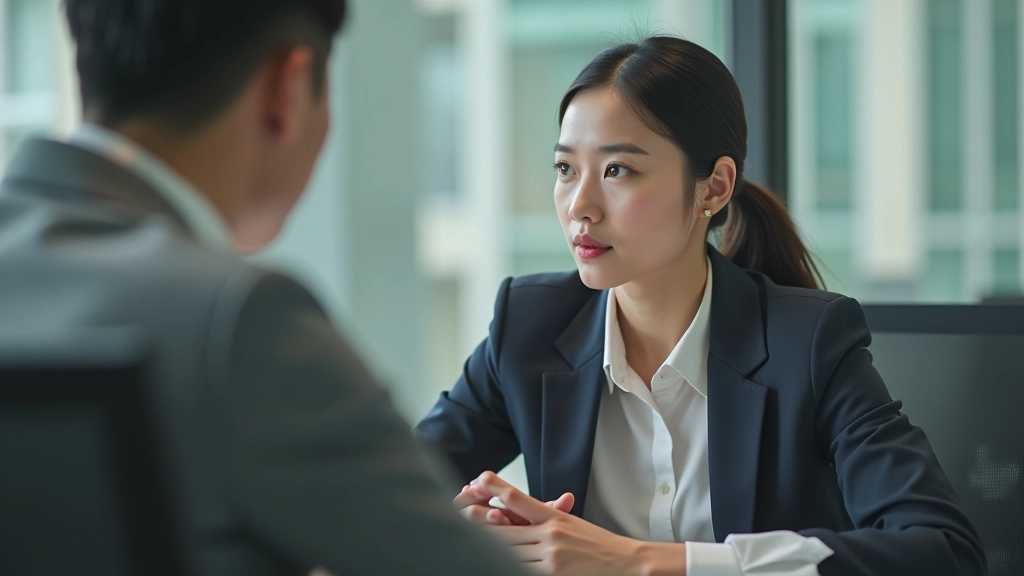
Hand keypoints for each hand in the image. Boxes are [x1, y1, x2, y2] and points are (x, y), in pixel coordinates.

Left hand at [470, 472, 686, 575]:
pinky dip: (506, 565)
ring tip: (466, 541)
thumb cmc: (597, 544)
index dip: (497, 490)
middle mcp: (550, 535)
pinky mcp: (552, 575)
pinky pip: (522, 569)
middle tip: (460, 513)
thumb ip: (544, 518)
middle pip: (506, 529)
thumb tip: (517, 512)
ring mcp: (550, 557)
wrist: (626, 562)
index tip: (479, 480)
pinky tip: (494, 562)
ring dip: (488, 548)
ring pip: (509, 553)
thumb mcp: (571, 523)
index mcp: (554, 518)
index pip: (520, 500)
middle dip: (480, 524)